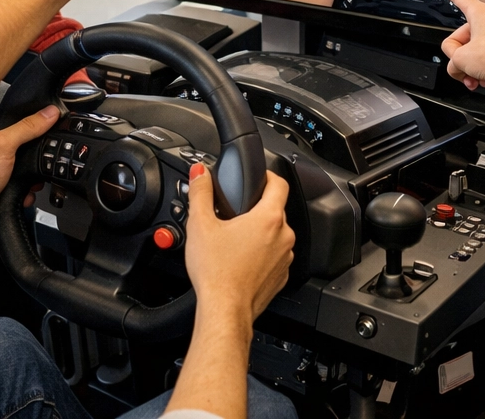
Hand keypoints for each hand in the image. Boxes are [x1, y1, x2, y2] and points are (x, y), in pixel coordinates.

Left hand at [0, 105, 59, 241]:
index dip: (39, 128)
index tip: (54, 132)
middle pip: (28, 152)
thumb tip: (48, 112)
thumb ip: (27, 128)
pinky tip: (21, 196)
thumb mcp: (2, 145)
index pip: (23, 125)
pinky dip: (26, 196)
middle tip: (40, 164)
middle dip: (37, 161)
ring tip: (28, 183)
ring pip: (27, 174)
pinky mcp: (1, 194)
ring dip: (32, 182)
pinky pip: (23, 192)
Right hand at [184, 164, 293, 323]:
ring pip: (276, 234)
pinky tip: (242, 259)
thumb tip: (200, 174)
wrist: (225, 310)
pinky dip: (262, 254)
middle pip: (276, 210)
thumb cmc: (216, 273)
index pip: (279, 183)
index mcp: (269, 218)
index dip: (268, 175)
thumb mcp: (201, 224)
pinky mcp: (281, 276)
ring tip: (236, 239)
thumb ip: (201, 193)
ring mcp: (285, 258)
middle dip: (257, 208)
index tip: (259, 176)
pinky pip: (275, 256)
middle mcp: (283, 236)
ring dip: (260, 232)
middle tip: (235, 212)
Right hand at [436, 0, 484, 94]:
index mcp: (480, 13)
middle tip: (459, 66)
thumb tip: (456, 64)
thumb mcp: (460, 59)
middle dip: (458, 54)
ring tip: (472, 77)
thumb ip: (451, 58)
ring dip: (470, 66)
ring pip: (477, 49)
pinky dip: (483, 69)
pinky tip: (482, 80)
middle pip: (465, 34)